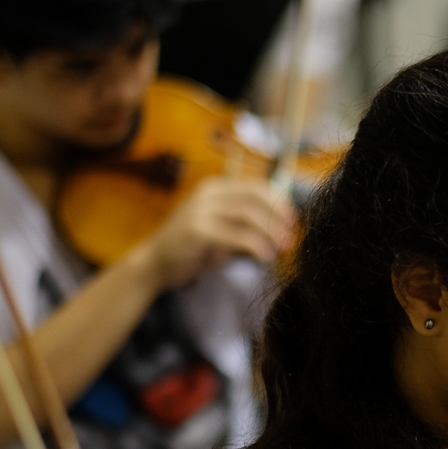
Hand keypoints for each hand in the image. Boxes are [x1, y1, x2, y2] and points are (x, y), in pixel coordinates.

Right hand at [137, 175, 294, 289]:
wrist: (155, 263)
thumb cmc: (192, 247)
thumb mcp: (220, 227)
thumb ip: (244, 221)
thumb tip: (281, 224)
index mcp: (215, 187)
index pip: (256, 186)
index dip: (279, 201)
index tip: (292, 220)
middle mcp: (208, 193)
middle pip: (255, 197)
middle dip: (278, 216)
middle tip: (290, 237)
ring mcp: (201, 210)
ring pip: (248, 213)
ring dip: (271, 231)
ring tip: (282, 248)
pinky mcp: (197, 230)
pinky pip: (235, 235)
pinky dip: (255, 245)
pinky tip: (265, 256)